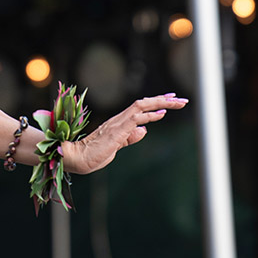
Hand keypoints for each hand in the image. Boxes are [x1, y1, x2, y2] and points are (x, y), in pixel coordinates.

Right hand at [62, 93, 186, 174]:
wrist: (76, 159)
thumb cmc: (93, 155)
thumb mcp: (116, 146)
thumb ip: (129, 137)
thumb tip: (144, 130)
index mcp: (119, 122)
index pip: (141, 108)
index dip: (156, 103)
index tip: (171, 100)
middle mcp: (119, 119)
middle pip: (144, 103)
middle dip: (164, 100)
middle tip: (181, 99)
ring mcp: (118, 123)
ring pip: (142, 106)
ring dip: (161, 103)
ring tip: (177, 102)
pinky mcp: (117, 131)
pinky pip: (136, 118)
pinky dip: (150, 115)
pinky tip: (161, 114)